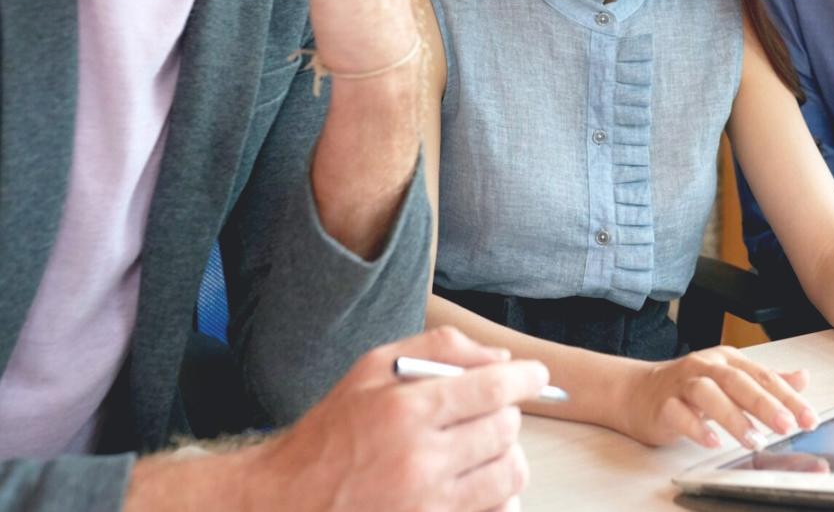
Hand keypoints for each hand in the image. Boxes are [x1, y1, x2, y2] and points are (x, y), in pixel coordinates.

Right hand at [251, 326, 546, 511]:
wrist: (286, 502)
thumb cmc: (331, 432)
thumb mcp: (372, 369)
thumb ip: (440, 349)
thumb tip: (502, 358)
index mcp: (404, 411)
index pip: (493, 389)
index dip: (526, 378)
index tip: (536, 375)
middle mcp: (419, 460)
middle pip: (506, 429)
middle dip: (506, 414)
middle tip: (487, 412)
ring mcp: (427, 505)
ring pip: (509, 473)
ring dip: (505, 454)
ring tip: (482, 447)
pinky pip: (496, 511)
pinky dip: (497, 495)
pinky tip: (475, 482)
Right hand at [613, 345, 818, 450]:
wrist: (638, 392)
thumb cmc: (689, 388)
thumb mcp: (732, 380)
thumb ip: (766, 382)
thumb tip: (803, 378)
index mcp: (728, 361)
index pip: (764, 377)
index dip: (788, 397)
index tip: (808, 418)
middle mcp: (707, 367)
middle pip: (739, 382)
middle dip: (765, 404)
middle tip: (787, 425)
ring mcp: (683, 384)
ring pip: (710, 394)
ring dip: (734, 417)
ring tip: (754, 439)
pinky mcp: (664, 404)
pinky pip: (680, 414)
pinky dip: (697, 427)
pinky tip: (713, 441)